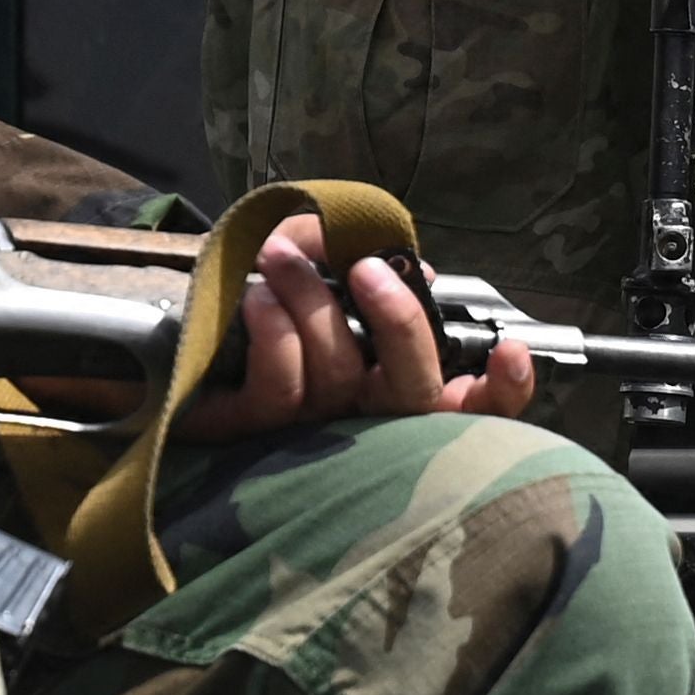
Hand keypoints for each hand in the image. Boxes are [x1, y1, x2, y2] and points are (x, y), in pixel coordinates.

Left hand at [170, 212, 540, 438]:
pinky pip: (279, 391)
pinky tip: (257, 299)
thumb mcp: (333, 278)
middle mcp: (368, 421)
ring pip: (337, 374)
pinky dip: (273, 332)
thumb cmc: (276, 317)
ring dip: (310, 300)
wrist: (183, 359)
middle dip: (397, 319)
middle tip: (366, 269)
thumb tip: (412, 268)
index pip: (477, 408)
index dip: (505, 389)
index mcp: (399, 387)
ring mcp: (314, 434)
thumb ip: (375, 267)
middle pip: (412, 390)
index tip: (511, 350)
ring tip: (279, 258)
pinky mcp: (257, 436)